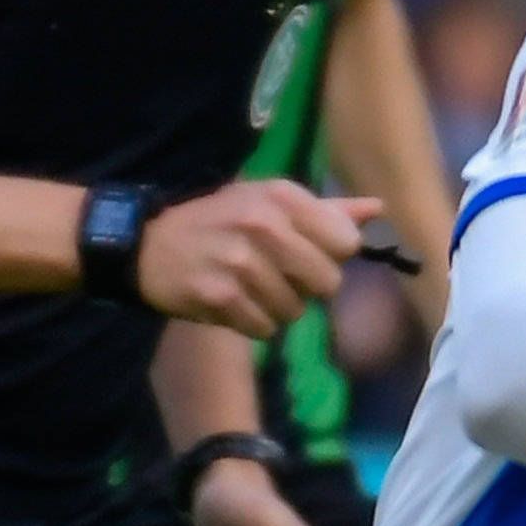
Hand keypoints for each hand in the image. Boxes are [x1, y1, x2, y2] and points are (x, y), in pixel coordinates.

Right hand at [134, 186, 364, 333]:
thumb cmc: (220, 221)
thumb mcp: (269, 201)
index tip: (308, 252)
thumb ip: (326, 210)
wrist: (148, 244)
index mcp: (282, 196)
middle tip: (276, 275)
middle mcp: (263, 224)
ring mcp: (240, 261)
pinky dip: (252, 323)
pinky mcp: (219, 296)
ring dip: (276, 308)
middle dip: (307, 287)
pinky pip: (264, 328)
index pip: (346, 243)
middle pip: (327, 283)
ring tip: (249, 287)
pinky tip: (231, 302)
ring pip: (296, 311)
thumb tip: (378, 210)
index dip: (331, 256)